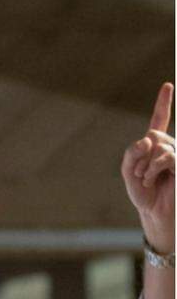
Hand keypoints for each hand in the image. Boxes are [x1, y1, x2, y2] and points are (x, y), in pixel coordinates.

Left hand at [121, 83, 173, 252]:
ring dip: (145, 165)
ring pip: (159, 145)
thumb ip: (132, 152)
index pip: (159, 120)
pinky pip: (167, 156)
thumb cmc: (143, 193)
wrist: (154, 213)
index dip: (163, 103)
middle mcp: (169, 147)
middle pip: (152, 135)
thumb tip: (148, 138)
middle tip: (139, 174)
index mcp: (155, 146)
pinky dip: (153, 168)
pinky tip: (151, 179)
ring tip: (146, 179)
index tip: (167, 85)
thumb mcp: (128, 170)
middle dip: (140, 155)